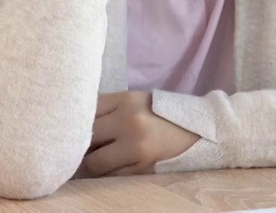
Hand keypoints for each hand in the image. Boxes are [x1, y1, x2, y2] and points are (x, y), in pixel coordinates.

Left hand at [82, 91, 199, 176]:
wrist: (200, 131)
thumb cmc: (162, 115)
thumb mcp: (137, 101)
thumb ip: (109, 109)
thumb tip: (76, 126)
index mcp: (126, 100)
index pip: (86, 110)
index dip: (77, 121)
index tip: (76, 127)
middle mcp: (129, 121)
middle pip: (87, 136)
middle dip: (82, 144)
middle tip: (85, 146)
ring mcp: (135, 147)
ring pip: (94, 162)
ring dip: (93, 163)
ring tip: (100, 158)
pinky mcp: (142, 168)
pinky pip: (111, 176)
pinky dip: (108, 173)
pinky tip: (115, 166)